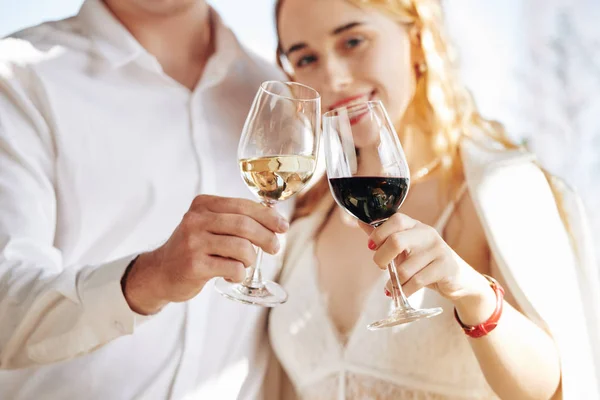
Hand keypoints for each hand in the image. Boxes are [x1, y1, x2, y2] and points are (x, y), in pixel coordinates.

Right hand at [123, 195, 288, 314]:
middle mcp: (196, 220)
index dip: (268, 216)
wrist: (159, 273)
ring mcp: (194, 242)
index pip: (243, 205)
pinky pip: (233, 268)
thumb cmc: (193, 248)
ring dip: (251, 259)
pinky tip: (231, 275)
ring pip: (242, 247)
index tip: (282, 227)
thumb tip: (274, 218)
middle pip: (245, 225)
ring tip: (245, 264)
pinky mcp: (195, 265)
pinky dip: (239, 274)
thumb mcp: (208, 225)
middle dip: (267, 237)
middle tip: (275, 248)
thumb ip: (234, 219)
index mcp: (203, 205)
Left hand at [366, 213, 495, 322]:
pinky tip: (401, 292)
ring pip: (405, 268)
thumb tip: (359, 221)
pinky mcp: (445, 267)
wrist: (460, 280)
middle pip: (396, 241)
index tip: (371, 247)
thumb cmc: (425, 262)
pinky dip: (404, 290)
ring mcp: (438, 250)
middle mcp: (427, 234)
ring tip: (394, 285)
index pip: (395, 220)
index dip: (379, 234)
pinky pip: (416, 281)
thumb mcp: (406, 247)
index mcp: (415, 225)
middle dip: (381, 259)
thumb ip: (384, 236)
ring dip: (395, 281)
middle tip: (381, 267)